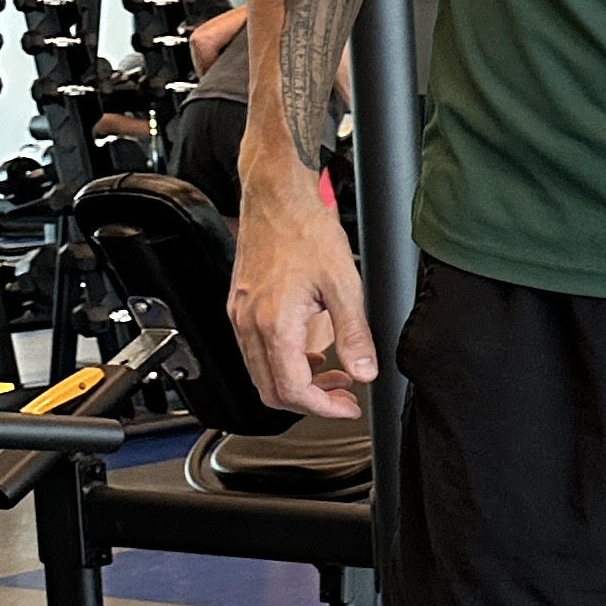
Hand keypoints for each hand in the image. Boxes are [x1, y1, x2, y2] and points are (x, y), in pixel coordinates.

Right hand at [230, 169, 376, 415]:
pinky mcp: (240, 306)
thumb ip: (355, 334)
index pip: (293, 390)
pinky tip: (312, 352)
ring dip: (297, 382)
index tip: (347, 406)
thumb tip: (365, 371)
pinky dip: (284, 362)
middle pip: (271, 390)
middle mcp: (249, 324)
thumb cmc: (304, 230)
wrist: (276, 198)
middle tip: (343, 395)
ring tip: (334, 374)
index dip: (323, 407)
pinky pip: (256, 351)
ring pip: (262, 373)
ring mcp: (240, 316)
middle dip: (310, 401)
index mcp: (274, 324)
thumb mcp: (344, 285)